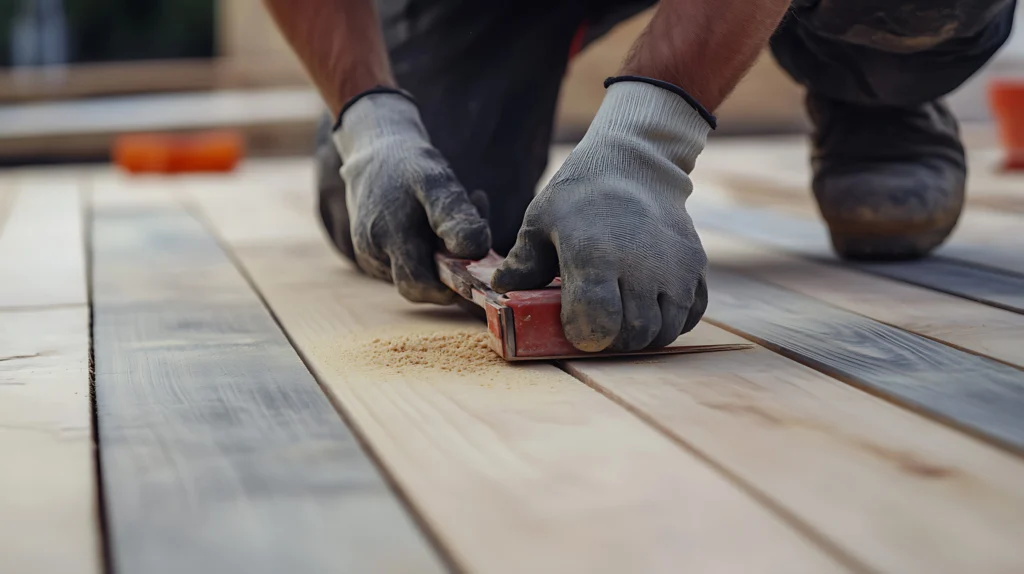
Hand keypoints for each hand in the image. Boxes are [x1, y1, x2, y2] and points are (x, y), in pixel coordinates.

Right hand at [334, 92, 490, 303]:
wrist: (374, 148)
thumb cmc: (409, 163)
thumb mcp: (436, 180)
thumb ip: (453, 216)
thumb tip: (474, 252)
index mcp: (387, 238)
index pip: (419, 286)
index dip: (451, 288)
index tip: (478, 269)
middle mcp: (373, 253)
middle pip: (420, 285)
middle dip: (450, 269)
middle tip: (472, 237)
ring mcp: (370, 256)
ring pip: (414, 274)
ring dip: (441, 257)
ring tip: (455, 218)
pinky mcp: (373, 254)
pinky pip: (406, 264)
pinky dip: (428, 251)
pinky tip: (438, 224)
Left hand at [491, 80, 710, 351]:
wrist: (633, 166)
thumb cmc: (580, 198)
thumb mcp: (540, 221)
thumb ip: (523, 262)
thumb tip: (503, 291)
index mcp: (595, 257)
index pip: (598, 323)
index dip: (583, 336)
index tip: (574, 325)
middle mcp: (641, 266)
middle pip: (632, 335)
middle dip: (611, 341)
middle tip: (597, 324)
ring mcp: (674, 268)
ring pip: (663, 332)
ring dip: (641, 335)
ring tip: (622, 316)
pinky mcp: (696, 268)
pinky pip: (689, 316)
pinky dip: (670, 321)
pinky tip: (649, 304)